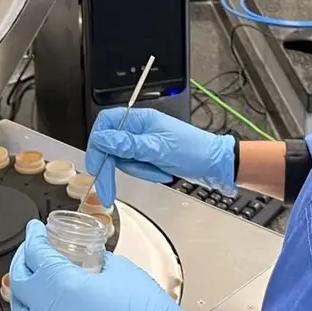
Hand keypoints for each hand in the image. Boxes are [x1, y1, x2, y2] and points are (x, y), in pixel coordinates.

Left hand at [10, 220, 202, 310]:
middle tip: (30, 250)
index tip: (34, 230)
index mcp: (63, 285)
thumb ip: (98, 262)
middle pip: (18, 282)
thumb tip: (91, 261)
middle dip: (21, 261)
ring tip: (30, 281)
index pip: (36, 254)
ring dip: (23, 293)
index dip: (33, 237)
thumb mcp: (121, 271)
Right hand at [86, 107, 236, 205]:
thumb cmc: (194, 151)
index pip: (106, 124)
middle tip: (107, 190)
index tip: (96, 166)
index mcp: (141, 119)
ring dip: (138, 171)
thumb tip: (102, 140)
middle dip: (112, 167)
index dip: (97, 145)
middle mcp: (141, 129)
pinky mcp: (152, 155)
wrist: (216, 164)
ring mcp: (146, 142)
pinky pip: (137, 166)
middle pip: (111, 146)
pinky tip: (162, 173)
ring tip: (159, 171)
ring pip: (123, 159)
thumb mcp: (157, 149)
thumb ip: (127, 145)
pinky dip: (146, 173)